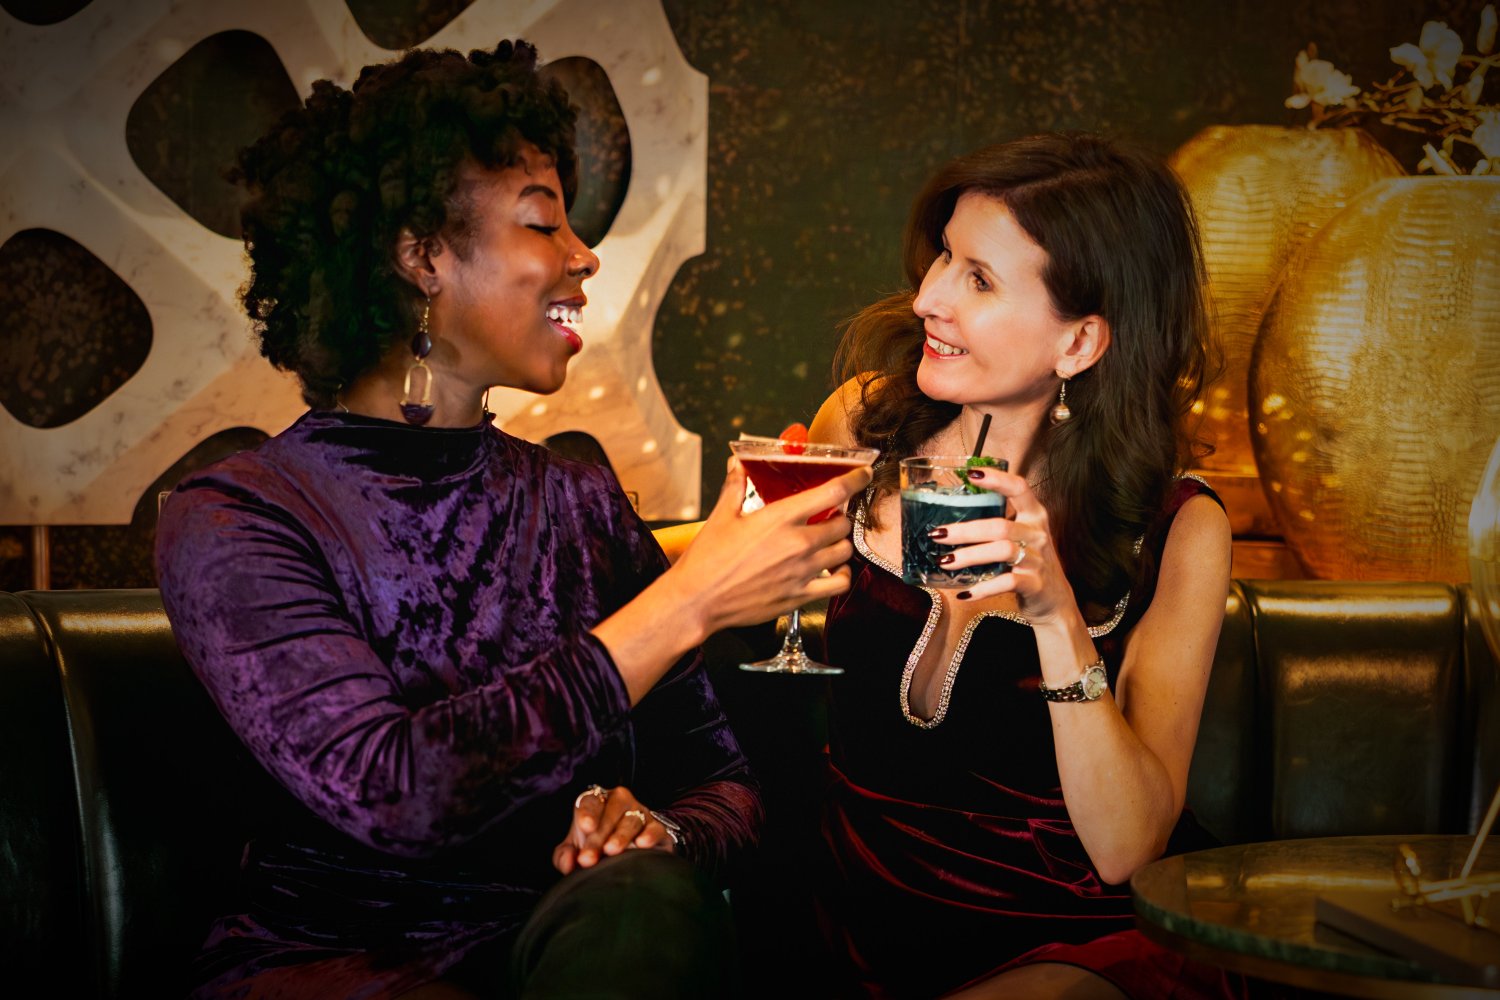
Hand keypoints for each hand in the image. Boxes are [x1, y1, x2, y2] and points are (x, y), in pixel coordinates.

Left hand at [553, 784, 676, 874]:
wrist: (631, 856)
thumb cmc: (598, 848)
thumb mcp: (577, 850)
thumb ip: (564, 856)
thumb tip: (568, 863)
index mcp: (597, 802)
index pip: (591, 801)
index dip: (588, 813)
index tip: (585, 827)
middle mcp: (620, 803)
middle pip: (611, 812)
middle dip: (599, 835)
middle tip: (589, 857)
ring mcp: (641, 813)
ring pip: (631, 820)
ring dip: (620, 836)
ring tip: (611, 850)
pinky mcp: (658, 828)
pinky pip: (655, 828)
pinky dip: (649, 835)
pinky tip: (641, 844)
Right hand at [667, 458, 867, 634]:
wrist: (698, 599)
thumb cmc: (708, 559)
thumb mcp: (721, 516)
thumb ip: (735, 486)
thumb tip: (737, 465)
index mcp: (781, 518)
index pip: (833, 492)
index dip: (855, 480)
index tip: (863, 474)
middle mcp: (798, 543)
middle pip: (843, 524)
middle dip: (840, 516)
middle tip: (829, 516)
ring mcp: (803, 571)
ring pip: (845, 551)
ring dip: (841, 543)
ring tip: (829, 540)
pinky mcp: (801, 595)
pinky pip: (839, 583)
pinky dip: (843, 573)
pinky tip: (834, 569)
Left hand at [932, 466, 1074, 624]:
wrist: (1054, 599)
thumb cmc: (1029, 562)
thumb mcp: (1021, 536)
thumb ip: (998, 523)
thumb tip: (951, 517)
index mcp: (1034, 515)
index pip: (1019, 488)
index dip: (997, 479)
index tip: (971, 474)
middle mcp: (1037, 533)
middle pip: (999, 526)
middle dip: (964, 530)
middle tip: (937, 534)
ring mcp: (1038, 559)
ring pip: (1002, 551)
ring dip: (969, 556)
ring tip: (944, 561)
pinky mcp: (1035, 584)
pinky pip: (1006, 583)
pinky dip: (982, 588)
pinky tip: (964, 593)